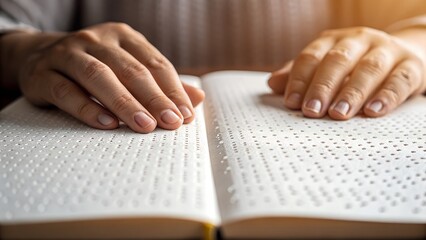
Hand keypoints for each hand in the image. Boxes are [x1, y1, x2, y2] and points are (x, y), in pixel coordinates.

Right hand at [12, 23, 204, 132]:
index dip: (172, 90)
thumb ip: (161, 84)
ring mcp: (67, 54)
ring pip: (99, 77)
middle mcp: (96, 40)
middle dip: (155, 99)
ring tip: (144, 126)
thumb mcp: (128, 69)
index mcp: (123, 37)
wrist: (38, 57)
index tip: (184, 115)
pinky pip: (66, 91)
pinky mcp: (42, 73)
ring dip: (125, 103)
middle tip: (170, 122)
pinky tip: (107, 124)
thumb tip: (197, 99)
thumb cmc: (95, 67)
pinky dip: (87, 108)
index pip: (155, 64)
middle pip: (131, 70)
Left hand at [268, 27, 425, 119]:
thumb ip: (301, 75)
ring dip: (352, 93)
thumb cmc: (356, 66)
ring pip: (368, 69)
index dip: (299, 80)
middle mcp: (359, 41)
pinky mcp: (411, 66)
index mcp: (333, 41)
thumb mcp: (327, 67)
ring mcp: (387, 51)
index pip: (312, 57)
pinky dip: (387, 96)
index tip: (291, 103)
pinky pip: (400, 80)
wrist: (405, 55)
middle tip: (312, 111)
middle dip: (323, 87)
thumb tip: (272, 84)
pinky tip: (373, 111)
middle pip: (337, 61)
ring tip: (339, 114)